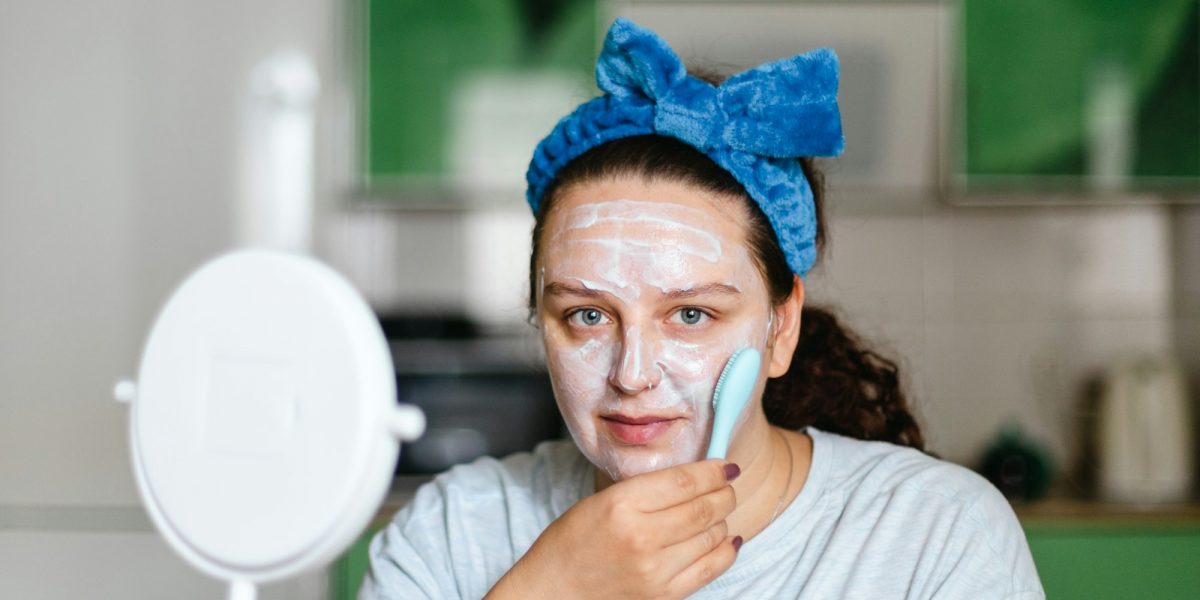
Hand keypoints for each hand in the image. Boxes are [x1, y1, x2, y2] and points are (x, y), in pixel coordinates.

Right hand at [487, 459, 740, 599]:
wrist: (552, 592)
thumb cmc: (571, 542)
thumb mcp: (600, 501)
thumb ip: (646, 490)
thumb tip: (694, 477)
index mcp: (622, 504)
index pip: (684, 481)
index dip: (712, 470)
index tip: (725, 465)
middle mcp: (642, 536)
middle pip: (703, 507)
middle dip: (724, 493)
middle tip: (728, 485)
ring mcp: (655, 569)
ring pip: (711, 535)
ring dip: (722, 519)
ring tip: (720, 510)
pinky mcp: (664, 595)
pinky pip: (710, 568)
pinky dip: (725, 549)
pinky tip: (728, 537)